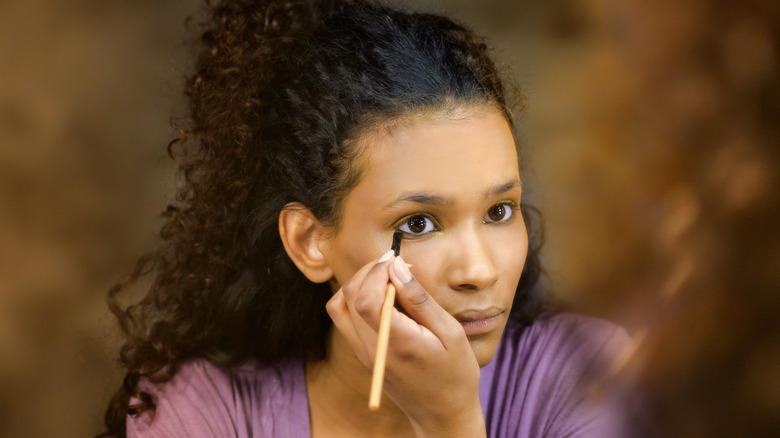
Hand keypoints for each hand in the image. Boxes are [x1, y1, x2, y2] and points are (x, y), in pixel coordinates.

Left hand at [326, 251, 485, 437]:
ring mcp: (363, 354)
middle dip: (369, 272)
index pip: (366, 299)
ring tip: (388, 279)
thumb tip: (396, 267)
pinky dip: (356, 299)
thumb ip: (420, 299)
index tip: (396, 259)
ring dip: (359, 284)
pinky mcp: (362, 355)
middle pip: (349, 297)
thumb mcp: (450, 333)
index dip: (376, 271)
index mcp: (397, 344)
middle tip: (395, 265)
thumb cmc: (455, 373)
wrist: (443, 414)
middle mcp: (372, 349)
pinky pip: (344, 319)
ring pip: (339, 306)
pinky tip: (384, 298)